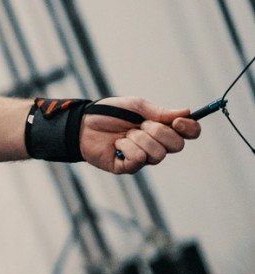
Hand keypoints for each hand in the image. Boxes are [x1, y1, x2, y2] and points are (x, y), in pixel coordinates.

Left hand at [80, 96, 200, 173]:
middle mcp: (157, 145)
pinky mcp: (129, 167)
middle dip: (159, 132)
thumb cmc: (109, 114)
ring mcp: (144, 158)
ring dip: (139, 139)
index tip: (178, 122)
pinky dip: (127, 148)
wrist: (83, 123)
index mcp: (162, 128)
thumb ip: (160, 112)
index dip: (190, 129)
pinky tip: (117, 145)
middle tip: (141, 125)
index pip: (189, 133)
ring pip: (158, 154)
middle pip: (177, 146)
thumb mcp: (135, 106)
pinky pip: (139, 160)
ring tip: (125, 135)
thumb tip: (187, 112)